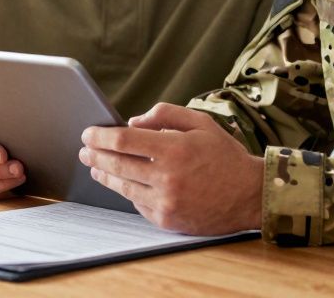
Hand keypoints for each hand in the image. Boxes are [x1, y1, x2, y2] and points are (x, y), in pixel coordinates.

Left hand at [80, 103, 262, 234]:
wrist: (249, 195)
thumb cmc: (224, 155)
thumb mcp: (201, 123)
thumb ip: (165, 114)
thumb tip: (133, 121)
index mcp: (174, 149)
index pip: (123, 141)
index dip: (100, 136)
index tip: (89, 132)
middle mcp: (167, 178)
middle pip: (116, 164)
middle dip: (95, 154)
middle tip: (85, 149)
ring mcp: (165, 202)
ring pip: (122, 187)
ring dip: (104, 174)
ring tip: (95, 165)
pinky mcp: (166, 220)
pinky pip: (137, 204)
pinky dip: (127, 191)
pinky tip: (121, 182)